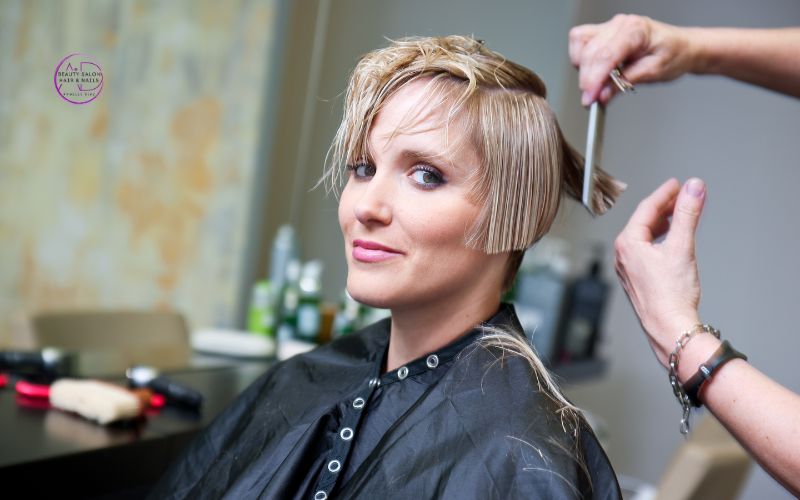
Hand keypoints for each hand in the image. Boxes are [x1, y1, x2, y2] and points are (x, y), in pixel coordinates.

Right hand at [569, 15, 695, 104]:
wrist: (681, 47)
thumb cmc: (673, 55)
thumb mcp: (653, 73)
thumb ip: (624, 82)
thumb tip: (602, 94)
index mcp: (636, 30)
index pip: (605, 55)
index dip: (594, 79)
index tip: (590, 98)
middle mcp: (620, 24)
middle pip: (590, 52)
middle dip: (587, 79)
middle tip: (593, 99)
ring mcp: (609, 26)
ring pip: (580, 44)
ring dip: (582, 68)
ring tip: (597, 83)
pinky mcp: (602, 32)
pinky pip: (580, 42)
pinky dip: (581, 59)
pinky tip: (593, 71)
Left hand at [614, 178, 706, 366]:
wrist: (669, 327)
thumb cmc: (671, 295)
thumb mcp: (682, 246)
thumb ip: (687, 214)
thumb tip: (694, 188)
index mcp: (627, 244)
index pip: (646, 209)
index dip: (664, 193)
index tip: (678, 184)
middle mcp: (623, 255)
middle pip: (643, 221)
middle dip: (664, 207)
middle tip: (682, 195)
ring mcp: (628, 268)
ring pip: (645, 236)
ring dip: (663, 223)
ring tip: (679, 214)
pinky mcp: (637, 279)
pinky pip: (646, 250)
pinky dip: (660, 239)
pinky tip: (672, 241)